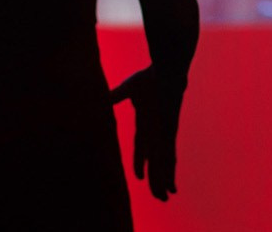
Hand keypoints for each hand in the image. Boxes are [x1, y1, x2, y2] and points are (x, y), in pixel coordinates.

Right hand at [109, 67, 182, 200]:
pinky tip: (171, 184)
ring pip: (163, 164)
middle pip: (156, 161)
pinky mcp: (170, 134)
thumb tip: (101, 97)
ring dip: (163, 181)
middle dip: (157, 179)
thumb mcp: (128, 88)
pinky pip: (168, 158)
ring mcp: (164, 134)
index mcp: (145, 123)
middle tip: (161, 198)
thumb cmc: (149, 77)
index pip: (142, 148)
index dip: (140, 163)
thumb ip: (116, 96)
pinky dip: (168, 172)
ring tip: (165, 199)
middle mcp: (156, 132)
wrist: (166, 71)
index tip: (139, 177)